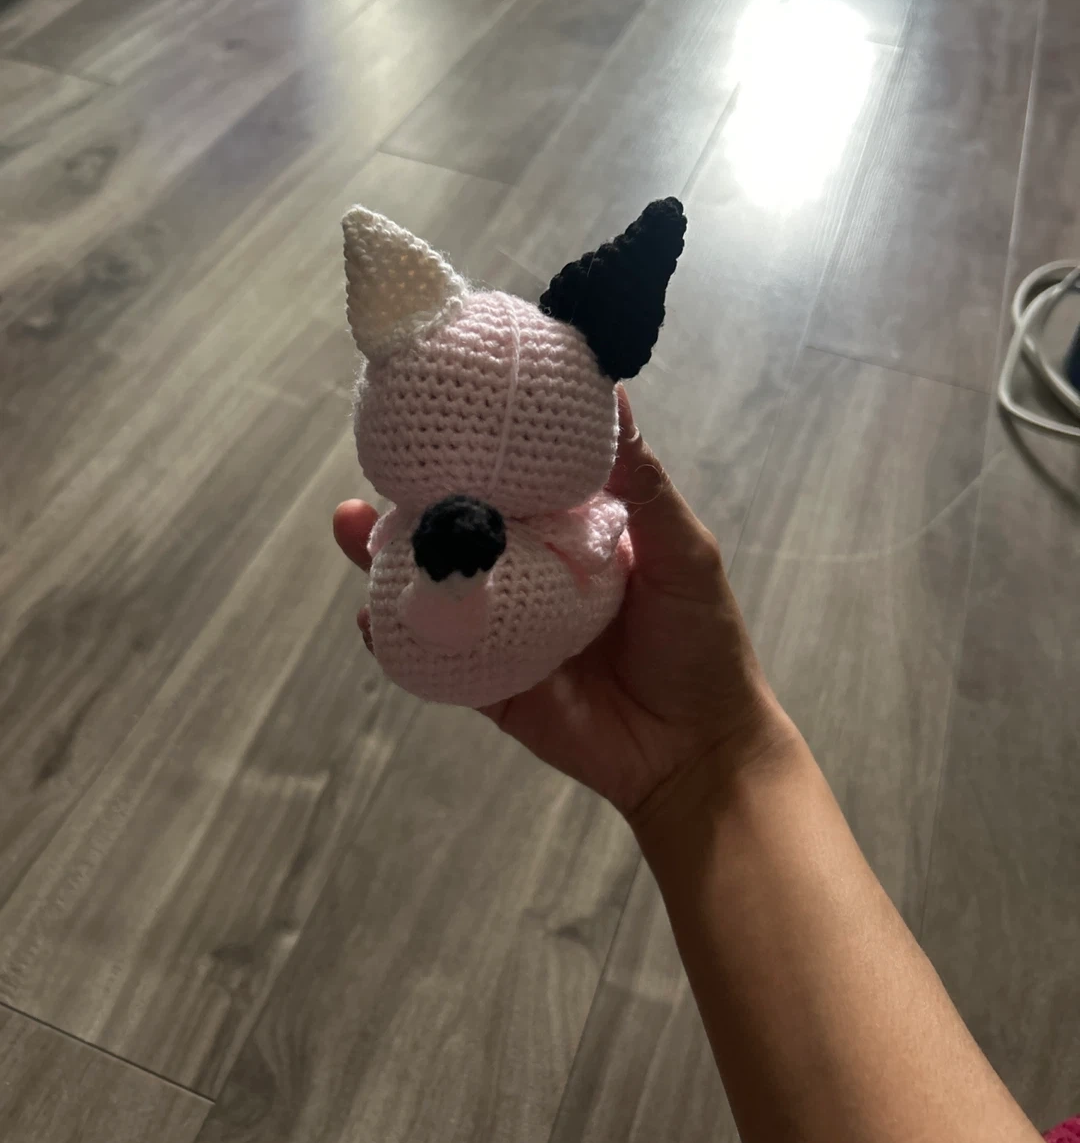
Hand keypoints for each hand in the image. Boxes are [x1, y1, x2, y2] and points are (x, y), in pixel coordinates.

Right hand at [333, 390, 786, 825]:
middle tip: (373, 471)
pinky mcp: (490, 682)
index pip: (514, 479)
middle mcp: (531, 571)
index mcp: (573, 532)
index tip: (432, 411)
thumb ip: (642, 481)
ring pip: (437, 586)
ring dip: (387, 560)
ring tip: (351, 529)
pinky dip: (398, 637)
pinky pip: (435, 656)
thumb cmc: (700, 641)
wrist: (697, 750)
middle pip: (460, 528)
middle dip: (410, 501)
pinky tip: (371, 616)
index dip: (474, 449)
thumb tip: (612, 392)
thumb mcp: (681, 550)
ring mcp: (505, 627)